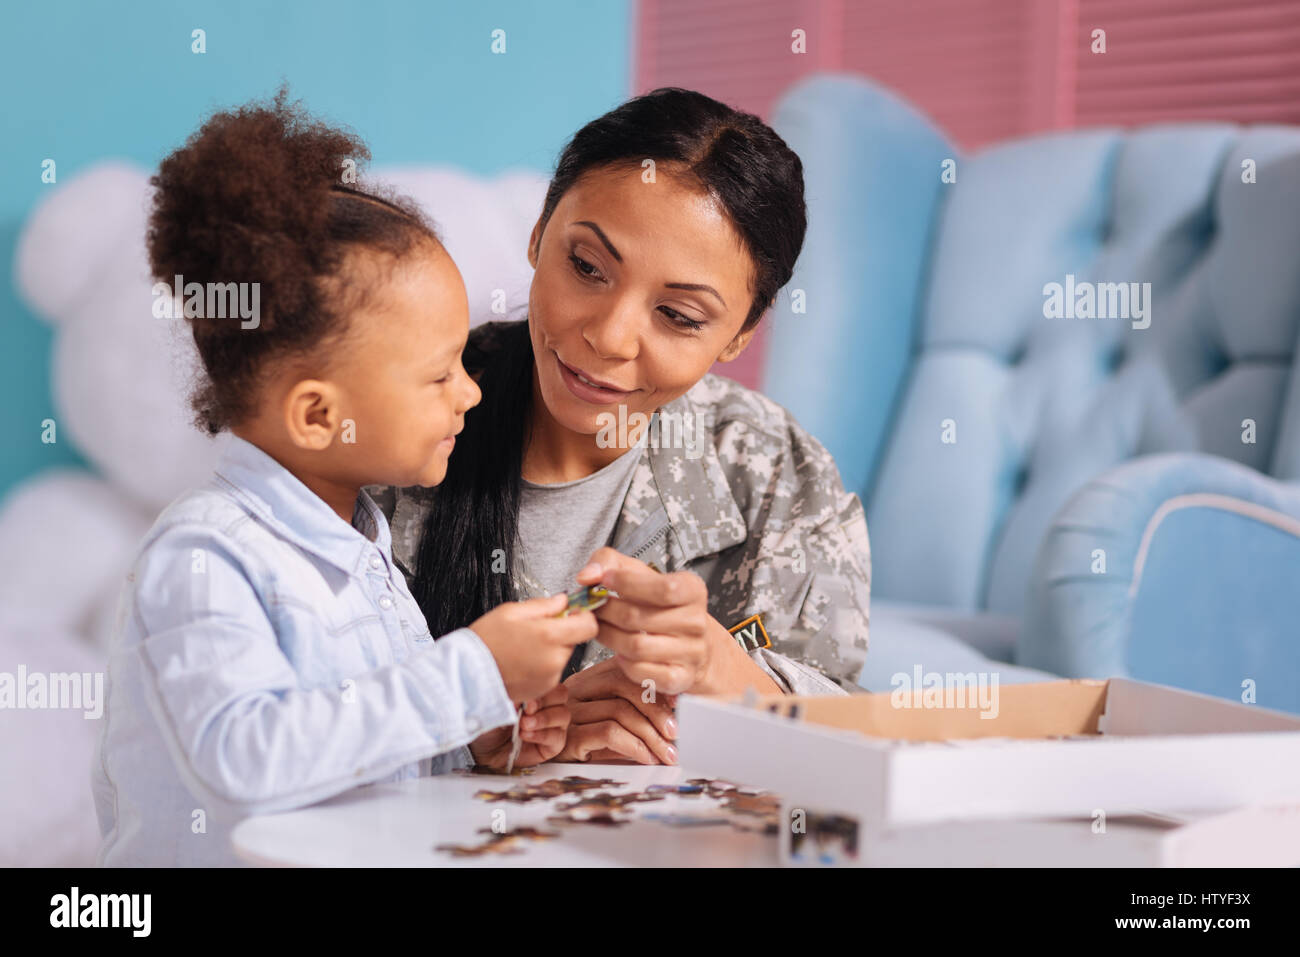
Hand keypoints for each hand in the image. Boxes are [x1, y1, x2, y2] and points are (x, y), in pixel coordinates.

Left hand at [469, 684, 569, 768]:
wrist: (482, 749)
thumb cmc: (489, 723)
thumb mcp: (494, 706)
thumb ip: (508, 697)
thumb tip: (520, 696)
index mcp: (534, 690)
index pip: (549, 680)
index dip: (540, 687)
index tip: (524, 697)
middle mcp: (546, 705)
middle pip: (561, 695)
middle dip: (544, 702)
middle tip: (526, 710)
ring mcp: (551, 725)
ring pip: (563, 715)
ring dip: (543, 719)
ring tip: (523, 725)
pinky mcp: (552, 744)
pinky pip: (558, 737)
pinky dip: (542, 735)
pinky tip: (525, 735)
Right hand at [470, 593, 597, 701]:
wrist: (467, 675)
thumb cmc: (485, 642)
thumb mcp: (510, 611)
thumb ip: (543, 605)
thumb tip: (562, 601)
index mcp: (549, 636)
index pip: (589, 625)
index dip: (582, 616)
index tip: (571, 613)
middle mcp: (554, 659)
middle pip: (575, 640)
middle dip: (561, 633)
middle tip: (535, 629)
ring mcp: (550, 677)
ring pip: (563, 656)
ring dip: (551, 649)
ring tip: (524, 647)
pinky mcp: (543, 689)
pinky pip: (553, 671)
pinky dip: (543, 665)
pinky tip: (522, 661)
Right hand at [551, 657, 678, 764]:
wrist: (538, 760)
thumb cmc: (585, 743)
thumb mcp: (613, 723)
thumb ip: (635, 714)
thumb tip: (672, 719)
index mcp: (592, 678)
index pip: (628, 673)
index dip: (655, 689)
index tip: (678, 706)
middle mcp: (579, 689)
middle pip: (625, 688)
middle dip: (657, 713)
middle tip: (676, 735)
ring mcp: (571, 712)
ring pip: (620, 712)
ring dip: (650, 736)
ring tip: (666, 753)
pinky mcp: (568, 736)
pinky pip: (608, 733)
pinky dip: (634, 746)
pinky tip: (645, 758)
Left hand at [574, 547, 733, 695]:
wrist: (690, 643)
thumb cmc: (661, 606)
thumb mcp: (642, 575)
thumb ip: (611, 563)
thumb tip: (587, 575)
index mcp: (692, 591)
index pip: (663, 588)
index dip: (627, 583)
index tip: (604, 580)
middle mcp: (695, 622)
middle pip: (638, 617)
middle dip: (607, 611)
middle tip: (593, 608)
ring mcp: (690, 653)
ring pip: (636, 646)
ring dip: (608, 636)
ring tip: (601, 627)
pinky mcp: (679, 678)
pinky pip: (640, 671)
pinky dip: (623, 662)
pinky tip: (620, 650)